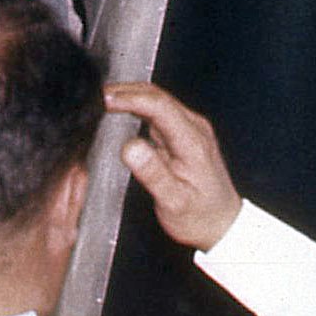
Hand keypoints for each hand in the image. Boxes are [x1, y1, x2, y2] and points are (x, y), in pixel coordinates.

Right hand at [106, 84, 242, 251]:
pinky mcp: (183, 133)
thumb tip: (129, 147)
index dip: (128, 98)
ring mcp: (190, 129)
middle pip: (157, 96)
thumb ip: (152, 174)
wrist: (222, 223)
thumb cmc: (200, 216)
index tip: (103, 100)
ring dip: (129, 96)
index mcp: (192, 141)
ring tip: (100, 102)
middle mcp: (194, 128)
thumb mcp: (174, 202)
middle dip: (124, 92)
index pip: (159, 106)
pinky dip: (136, 106)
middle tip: (93, 97)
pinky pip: (158, 111)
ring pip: (156, 100)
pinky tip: (119, 112)